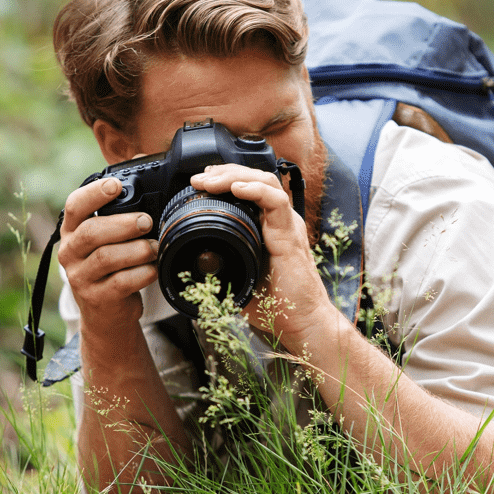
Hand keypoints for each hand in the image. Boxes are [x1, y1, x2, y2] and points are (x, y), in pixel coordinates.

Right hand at [56, 176, 158, 334]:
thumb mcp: (107, 241)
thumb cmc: (111, 268)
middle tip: (147, 222)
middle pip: (91, 232)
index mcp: (72, 232)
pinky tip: (154, 268)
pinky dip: (143, 273)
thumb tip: (148, 184)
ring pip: (106, 257)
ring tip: (155, 247)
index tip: (116, 186)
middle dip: (123, 224)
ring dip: (137, 249)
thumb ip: (119, 217)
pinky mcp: (97, 298)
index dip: (94, 193)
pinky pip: (122, 282)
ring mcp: (80, 277)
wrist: (106, 314)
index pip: (74, 206)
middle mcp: (70, 253)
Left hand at [191, 164, 333, 341]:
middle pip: (256, 178)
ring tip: (211, 181)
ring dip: (236, 177)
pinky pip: (276, 202)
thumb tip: (191, 271)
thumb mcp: (238, 280)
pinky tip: (238, 188)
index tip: (201, 182)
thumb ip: (220, 269)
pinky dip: (256, 191)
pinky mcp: (291, 236)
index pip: (250, 188)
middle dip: (225, 173)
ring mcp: (288, 226)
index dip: (226, 180)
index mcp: (269, 227)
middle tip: (200, 178)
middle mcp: (280, 221)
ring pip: (266, 182)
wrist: (302, 321)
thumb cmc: (276, 304)